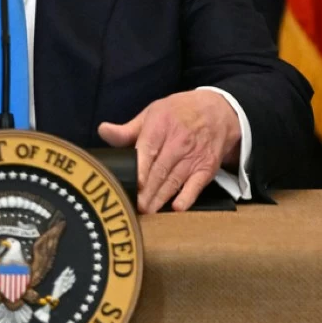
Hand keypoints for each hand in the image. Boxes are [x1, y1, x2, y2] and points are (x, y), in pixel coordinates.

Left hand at [97, 90, 239, 213]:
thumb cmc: (178, 112)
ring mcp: (194, 156)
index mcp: (161, 125)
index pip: (149, 149)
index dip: (142, 167)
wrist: (219, 111)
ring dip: (161, 198)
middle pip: (161, 169)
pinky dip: (187, 197)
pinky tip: (177, 208)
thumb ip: (128, 129)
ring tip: (147, 211)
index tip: (135, 182)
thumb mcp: (153, 113)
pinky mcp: (207, 168)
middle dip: (148, 190)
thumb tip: (103, 131)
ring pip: (175, 180)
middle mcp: (179, 142)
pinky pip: (196, 185)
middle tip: (135, 206)